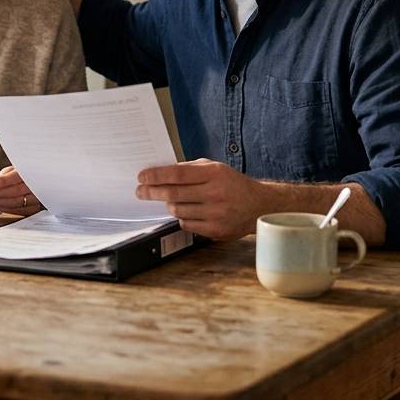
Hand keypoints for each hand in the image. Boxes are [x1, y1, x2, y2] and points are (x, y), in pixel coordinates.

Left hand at [0, 166, 42, 215]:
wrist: (46, 179)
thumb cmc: (31, 170)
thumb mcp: (20, 166)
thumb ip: (8, 174)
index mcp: (34, 172)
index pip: (17, 178)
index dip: (2, 182)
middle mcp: (38, 187)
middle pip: (15, 193)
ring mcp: (38, 199)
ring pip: (16, 204)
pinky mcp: (36, 208)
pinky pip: (18, 211)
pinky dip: (4, 208)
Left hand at [135, 159, 269, 239]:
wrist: (259, 205)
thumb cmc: (233, 184)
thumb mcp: (215, 168)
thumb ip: (190, 168)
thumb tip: (162, 172)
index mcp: (214, 174)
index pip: (178, 174)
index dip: (157, 175)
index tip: (142, 176)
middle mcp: (215, 194)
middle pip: (173, 194)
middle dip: (152, 192)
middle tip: (140, 191)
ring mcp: (215, 214)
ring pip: (177, 211)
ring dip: (169, 205)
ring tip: (172, 200)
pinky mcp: (215, 230)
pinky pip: (186, 224)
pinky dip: (182, 217)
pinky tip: (189, 211)